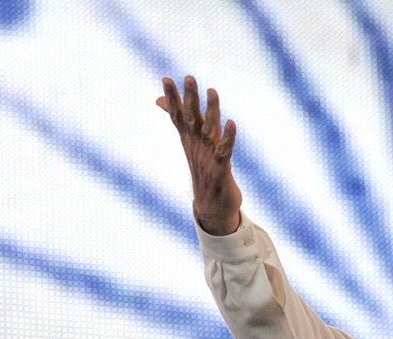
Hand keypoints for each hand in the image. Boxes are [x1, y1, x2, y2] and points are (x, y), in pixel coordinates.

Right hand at [156, 76, 241, 235]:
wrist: (211, 206)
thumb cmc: (204, 171)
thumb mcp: (192, 146)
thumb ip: (181, 122)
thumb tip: (160, 104)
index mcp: (190, 139)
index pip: (178, 114)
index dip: (172, 97)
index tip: (166, 78)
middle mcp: (197, 145)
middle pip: (192, 117)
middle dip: (190, 97)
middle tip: (188, 77)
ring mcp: (208, 155)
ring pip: (209, 129)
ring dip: (211, 110)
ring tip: (212, 91)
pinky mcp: (221, 167)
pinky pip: (225, 149)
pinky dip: (228, 137)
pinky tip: (232, 123)